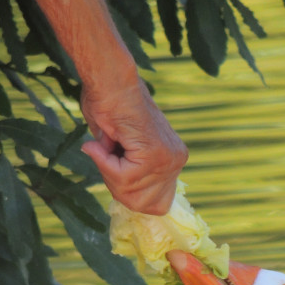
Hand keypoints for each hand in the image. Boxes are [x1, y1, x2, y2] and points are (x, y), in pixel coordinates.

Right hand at [80, 79, 187, 215]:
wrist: (110, 80)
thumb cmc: (111, 107)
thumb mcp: (120, 151)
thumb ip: (127, 173)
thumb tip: (124, 194)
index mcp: (174, 159)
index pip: (155, 204)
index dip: (128, 193)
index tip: (117, 164)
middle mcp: (177, 160)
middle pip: (143, 204)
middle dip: (118, 186)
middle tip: (110, 156)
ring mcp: (169, 158)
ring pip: (130, 193)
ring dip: (110, 172)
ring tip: (111, 145)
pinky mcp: (155, 154)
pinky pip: (124, 178)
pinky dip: (107, 164)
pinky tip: (110, 142)